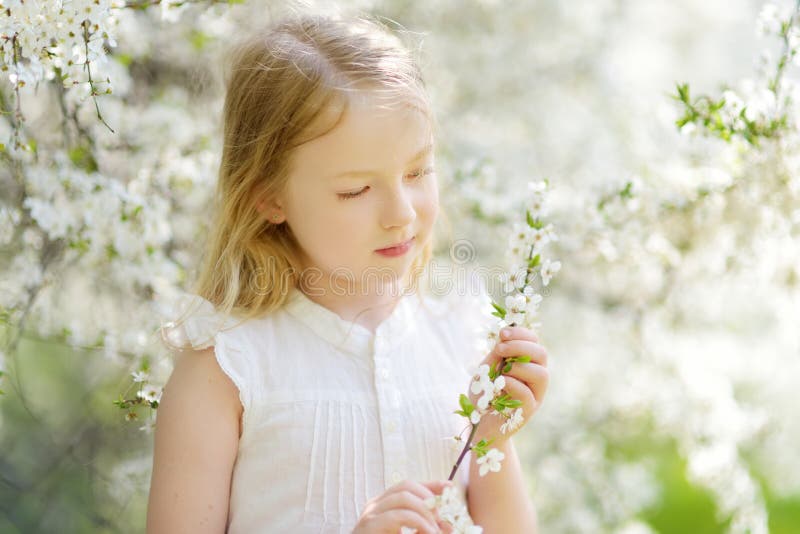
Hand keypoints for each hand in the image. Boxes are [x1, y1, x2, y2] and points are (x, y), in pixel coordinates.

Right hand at [353, 479, 452, 533]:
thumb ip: (426, 530)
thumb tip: (449, 524)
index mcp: (383, 507)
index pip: (409, 486)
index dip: (430, 485)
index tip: (449, 487)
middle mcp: (375, 506)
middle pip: (406, 486)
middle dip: (429, 498)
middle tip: (442, 517)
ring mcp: (370, 514)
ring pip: (403, 497)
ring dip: (425, 511)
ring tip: (436, 529)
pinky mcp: (369, 526)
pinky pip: (398, 515)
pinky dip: (418, 522)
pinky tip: (429, 532)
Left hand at [467, 326, 548, 446]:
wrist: (480, 425)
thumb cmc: (484, 395)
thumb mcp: (487, 370)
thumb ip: (497, 357)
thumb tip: (504, 339)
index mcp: (528, 363)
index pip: (534, 341)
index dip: (521, 333)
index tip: (502, 333)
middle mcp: (535, 378)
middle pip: (542, 354)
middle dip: (520, 346)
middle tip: (499, 348)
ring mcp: (535, 395)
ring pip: (541, 374)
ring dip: (520, 365)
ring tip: (501, 370)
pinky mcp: (528, 411)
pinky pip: (527, 394)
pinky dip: (512, 384)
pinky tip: (500, 383)